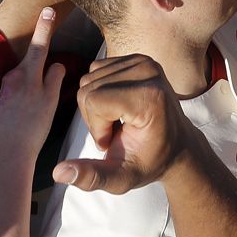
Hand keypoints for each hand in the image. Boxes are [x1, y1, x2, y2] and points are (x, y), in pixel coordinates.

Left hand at [0, 7, 65, 159]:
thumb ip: (53, 79)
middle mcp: (13, 78)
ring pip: (25, 82)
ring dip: (33, 92)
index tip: (47, 10)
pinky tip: (27, 122)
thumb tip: (57, 65)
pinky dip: (24, 104)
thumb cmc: (30, 129)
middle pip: (32, 65)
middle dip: (41, 73)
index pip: (40, 46)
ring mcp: (4, 90)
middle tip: (44, 96)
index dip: (45, 28)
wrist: (5, 154)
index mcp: (27, 74)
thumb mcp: (50, 102)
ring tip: (37, 118)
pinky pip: (17, 97)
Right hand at [53, 54, 193, 193]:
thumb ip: (91, 177)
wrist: (177, 145)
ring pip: (89, 77)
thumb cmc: (150, 162)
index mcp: (149, 97)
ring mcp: (145, 61)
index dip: (95, 126)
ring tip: (119, 122)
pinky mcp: (138, 58)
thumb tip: (59, 173)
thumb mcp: (121, 179)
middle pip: (88, 87)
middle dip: (94, 116)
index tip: (113, 142)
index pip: (92, 99)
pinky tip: (118, 108)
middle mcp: (149, 72)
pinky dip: (100, 90)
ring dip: (96, 104)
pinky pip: (97, 70)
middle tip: (115, 133)